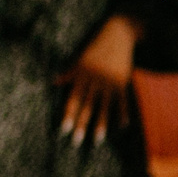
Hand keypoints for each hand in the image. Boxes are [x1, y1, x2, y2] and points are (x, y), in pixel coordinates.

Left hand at [57, 17, 135, 142]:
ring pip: (105, 107)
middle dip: (82, 125)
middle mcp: (95, 81)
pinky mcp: (123, 81)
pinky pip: (123, 100)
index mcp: (81, 76)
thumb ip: (69, 73)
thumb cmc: (94, 47)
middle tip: (76, 142)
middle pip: (87, 107)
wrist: (118, 33)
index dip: (68, 115)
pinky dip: (123, 113)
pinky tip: (123, 126)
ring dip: (101, 124)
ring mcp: (110, 82)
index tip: (64, 130)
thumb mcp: (79, 59)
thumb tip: (54, 82)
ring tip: (97, 140)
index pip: (72, 100)